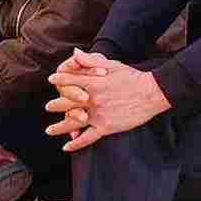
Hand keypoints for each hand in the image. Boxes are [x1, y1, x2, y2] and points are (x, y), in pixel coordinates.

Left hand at [46, 49, 170, 151]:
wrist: (151, 93)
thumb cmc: (133, 77)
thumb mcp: (111, 64)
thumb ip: (90, 60)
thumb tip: (74, 53)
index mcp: (92, 83)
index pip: (68, 81)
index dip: (59, 80)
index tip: (52, 80)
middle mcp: (91, 99)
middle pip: (66, 103)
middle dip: (55, 105)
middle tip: (48, 107)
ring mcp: (97, 114)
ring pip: (72, 122)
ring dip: (59, 127)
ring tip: (49, 130)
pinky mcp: (106, 127)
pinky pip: (87, 138)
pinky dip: (75, 143)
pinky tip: (66, 147)